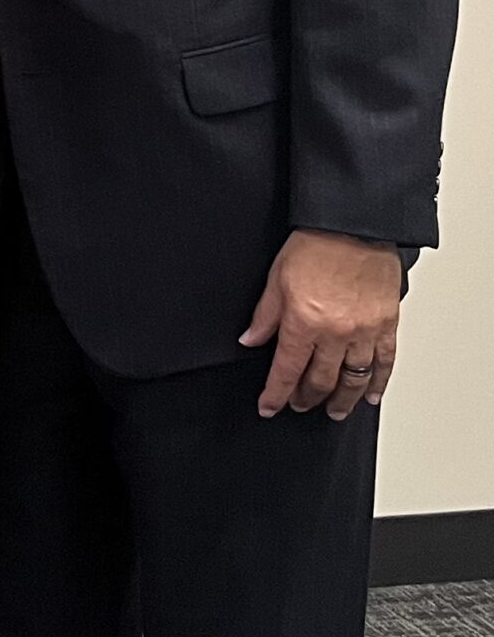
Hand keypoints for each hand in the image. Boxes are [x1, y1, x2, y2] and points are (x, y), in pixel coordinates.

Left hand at [241, 228, 402, 418]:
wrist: (353, 226)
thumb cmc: (316, 245)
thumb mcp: (276, 279)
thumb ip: (264, 316)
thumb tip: (250, 340)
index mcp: (304, 322)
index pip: (286, 370)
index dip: (276, 394)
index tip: (269, 407)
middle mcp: (336, 332)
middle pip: (321, 380)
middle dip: (307, 398)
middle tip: (300, 405)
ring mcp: (364, 331)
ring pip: (353, 378)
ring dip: (342, 399)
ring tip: (334, 410)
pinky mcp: (387, 325)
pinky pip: (384, 362)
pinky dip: (378, 382)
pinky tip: (370, 395)